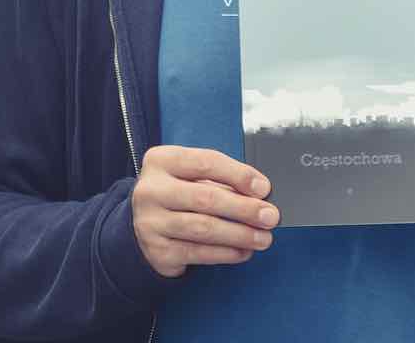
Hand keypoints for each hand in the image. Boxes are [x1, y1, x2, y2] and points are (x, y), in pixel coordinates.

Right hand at [131, 145, 278, 277]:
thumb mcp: (191, 177)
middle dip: (244, 209)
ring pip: (204, 228)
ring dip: (240, 234)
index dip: (238, 175)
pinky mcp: (157, 251)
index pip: (206, 162)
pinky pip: (199, 253)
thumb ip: (221, 181)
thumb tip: (260, 195)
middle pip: (206, 198)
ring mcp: (150, 222)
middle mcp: (151, 190)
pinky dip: (226, 253)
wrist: (143, 225)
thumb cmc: (178, 195)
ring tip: (263, 238)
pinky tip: (243, 251)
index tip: (264, 188)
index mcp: (161, 161)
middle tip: (270, 217)